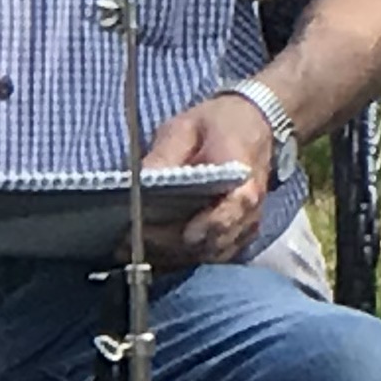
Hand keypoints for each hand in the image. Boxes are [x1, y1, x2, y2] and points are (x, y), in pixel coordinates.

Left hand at [141, 94, 276, 268]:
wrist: (253, 123)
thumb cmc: (219, 123)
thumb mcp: (187, 127)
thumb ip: (166, 154)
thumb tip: (140, 181)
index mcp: (243, 180)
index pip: (232, 211)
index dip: (208, 225)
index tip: (182, 233)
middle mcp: (249, 211)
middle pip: (212, 242)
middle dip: (169, 246)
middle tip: (126, 242)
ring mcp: (244, 227)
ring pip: (208, 256)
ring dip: (171, 256)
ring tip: (130, 250)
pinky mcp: (236, 236)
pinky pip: (209, 257)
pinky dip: (180, 258)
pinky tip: (149, 252)